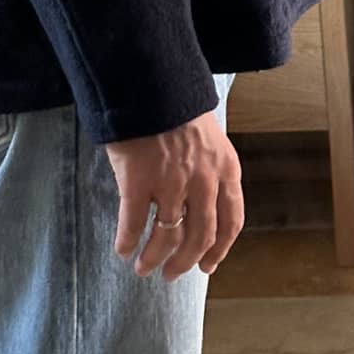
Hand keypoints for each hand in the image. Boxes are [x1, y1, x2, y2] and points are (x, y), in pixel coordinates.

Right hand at [105, 108, 245, 279]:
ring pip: (167, 236)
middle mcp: (202, 180)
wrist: (150, 79)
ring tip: (142, 268)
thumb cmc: (177, 107)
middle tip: (171, 275)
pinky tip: (122, 249)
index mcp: (225, 169)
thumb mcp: (209, 137)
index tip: (207, 266)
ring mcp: (170, 182)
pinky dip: (127, 241)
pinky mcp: (138, 180)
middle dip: (185, 262)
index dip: (219, 249)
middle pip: (200, 237)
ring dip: (154, 258)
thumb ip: (210, 169)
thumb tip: (201, 204)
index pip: (231, 221)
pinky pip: (133, 223)